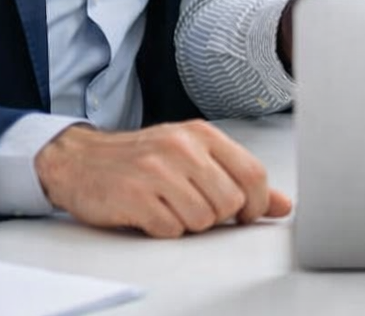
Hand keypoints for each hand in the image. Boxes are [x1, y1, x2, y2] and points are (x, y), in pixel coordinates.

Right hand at [34, 121, 291, 237]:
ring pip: (203, 220)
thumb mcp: (193, 156)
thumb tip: (283, 205)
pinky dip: (164, 229)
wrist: (80, 160)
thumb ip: (238, 178)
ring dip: (188, 223)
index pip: (253, 173)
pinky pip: (171, 230)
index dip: (256, 203)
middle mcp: (182, 147)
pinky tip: (150, 213)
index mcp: (202, 134)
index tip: (244, 213)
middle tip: (193, 205)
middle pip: (230, 202)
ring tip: (169, 206)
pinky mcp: (135, 196)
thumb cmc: (142, 159)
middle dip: (217, 215)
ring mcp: (157, 171)